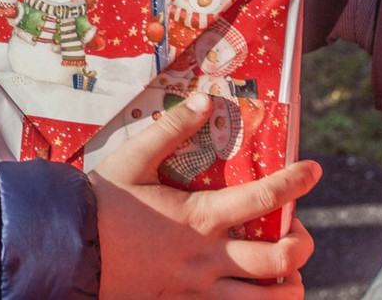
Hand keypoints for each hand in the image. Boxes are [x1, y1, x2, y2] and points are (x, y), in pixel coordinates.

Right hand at [90, 93, 319, 299]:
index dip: (295, 183)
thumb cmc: (101, 203)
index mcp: (199, 217)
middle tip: (297, 232)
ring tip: (284, 272)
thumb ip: (172, 129)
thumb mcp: (133, 158)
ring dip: (285, 287)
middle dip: (301, 246)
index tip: (313, 170)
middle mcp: (207, 257)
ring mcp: (197, 289)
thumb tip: (203, 100)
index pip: (264, 198)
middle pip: (279, 261)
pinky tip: (251, 292)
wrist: (68, 250)